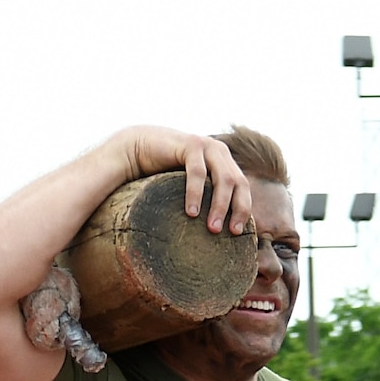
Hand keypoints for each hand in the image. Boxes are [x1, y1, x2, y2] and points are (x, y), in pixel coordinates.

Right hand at [110, 127, 251, 238]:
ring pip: (224, 179)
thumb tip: (209, 235)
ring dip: (220, 205)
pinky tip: (192, 212)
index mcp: (223, 163)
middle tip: (232, 233)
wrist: (135, 148)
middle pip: (239, 183)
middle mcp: (219, 154)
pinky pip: (198, 172)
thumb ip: (199, 199)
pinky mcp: (190, 145)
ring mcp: (207, 147)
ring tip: (213, 228)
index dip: (244, 209)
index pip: (242, 187)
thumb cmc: (159, 173)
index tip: (237, 233)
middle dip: (238, 209)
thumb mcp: (185, 187)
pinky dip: (196, 193)